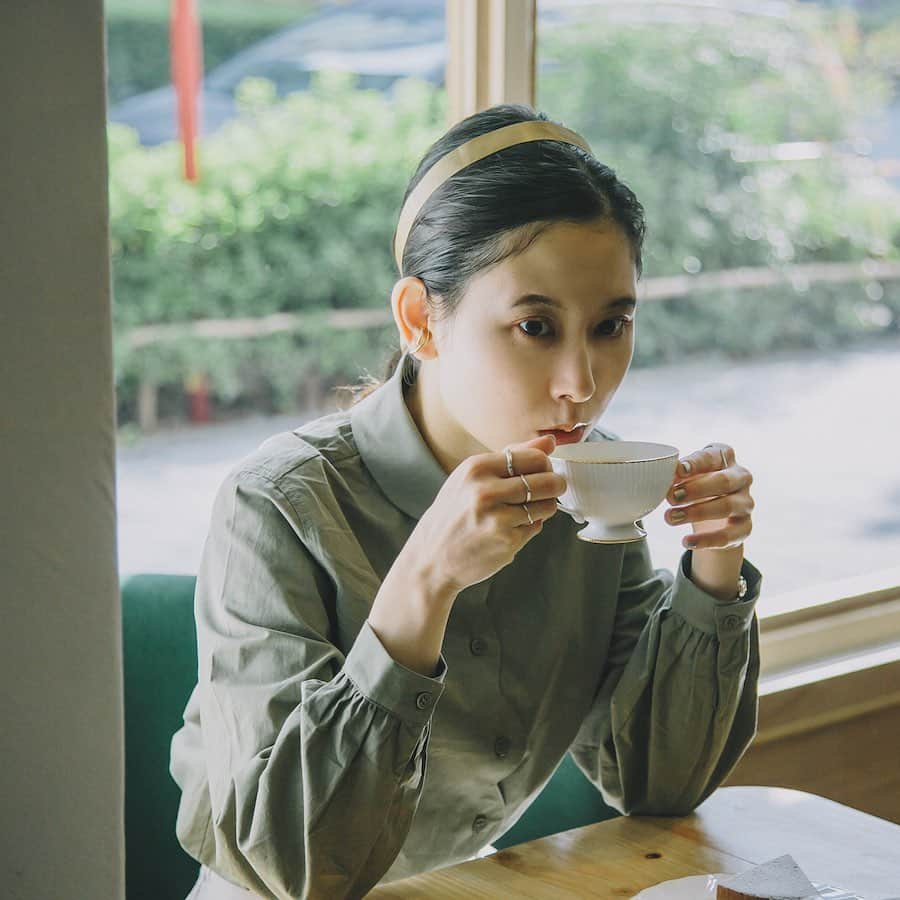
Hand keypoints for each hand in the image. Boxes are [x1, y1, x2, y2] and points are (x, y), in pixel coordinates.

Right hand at [405, 434, 566, 596]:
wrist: (432, 556)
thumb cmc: (453, 513)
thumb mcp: (471, 477)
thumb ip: (511, 456)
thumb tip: (549, 441)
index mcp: (477, 468)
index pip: (534, 457)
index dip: (544, 464)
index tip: (542, 470)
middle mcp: (486, 492)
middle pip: (547, 481)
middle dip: (555, 484)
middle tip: (549, 488)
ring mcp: (498, 519)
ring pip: (548, 506)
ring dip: (545, 506)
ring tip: (528, 508)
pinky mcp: (508, 542)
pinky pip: (537, 527)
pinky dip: (532, 525)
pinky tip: (513, 526)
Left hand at [664, 442, 753, 550]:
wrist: (714, 518)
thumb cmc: (696, 486)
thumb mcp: (687, 477)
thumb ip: (678, 476)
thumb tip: (666, 477)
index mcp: (725, 457)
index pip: (712, 457)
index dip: (696, 463)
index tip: (678, 470)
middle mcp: (741, 477)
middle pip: (723, 481)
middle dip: (696, 489)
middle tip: (672, 497)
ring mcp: (746, 502)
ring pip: (727, 507)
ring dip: (697, 513)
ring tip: (671, 518)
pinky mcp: (745, 527)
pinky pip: (729, 535)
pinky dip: (706, 540)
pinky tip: (687, 541)